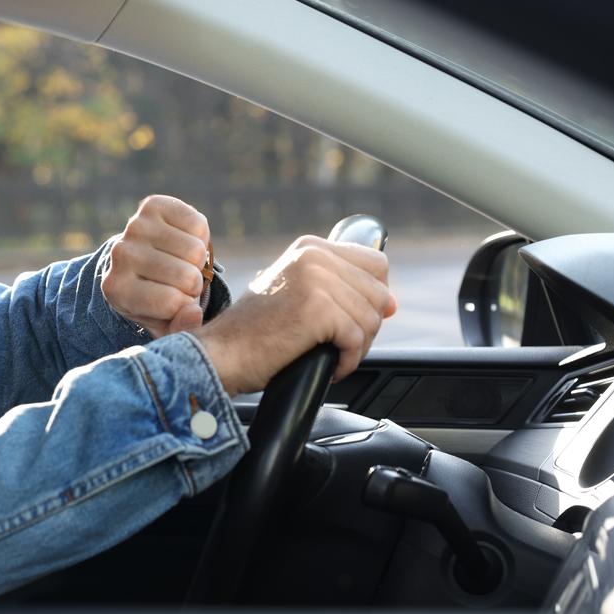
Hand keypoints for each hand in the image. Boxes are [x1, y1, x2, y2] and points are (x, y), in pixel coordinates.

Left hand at [102, 195, 210, 337]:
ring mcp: (134, 227)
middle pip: (187, 277)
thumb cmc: (156, 299)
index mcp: (117, 290)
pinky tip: (183, 241)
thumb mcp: (165, 324)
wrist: (144, 261)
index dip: (186, 305)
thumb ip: (180, 329)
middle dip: (194, 284)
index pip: (172, 302)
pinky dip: (200, 235)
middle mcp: (120, 255)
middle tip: (181, 281)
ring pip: (196, 251)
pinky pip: (198, 224)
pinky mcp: (152, 205)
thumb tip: (193, 313)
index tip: (176, 302)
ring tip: (181, 262)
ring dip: (198, 260)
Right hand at [195, 235, 396, 394]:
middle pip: (378, 294)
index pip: (376, 264)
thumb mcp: (296, 294)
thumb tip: (392, 303)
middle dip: (366, 328)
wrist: (221, 353)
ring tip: (330, 355)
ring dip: (357, 347)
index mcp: (310, 248)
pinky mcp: (318, 309)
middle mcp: (314, 256)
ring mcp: (317, 280)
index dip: (374, 296)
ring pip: (371, 319)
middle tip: (337, 345)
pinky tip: (329, 365)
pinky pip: (358, 339)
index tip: (357, 318)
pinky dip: (348, 361)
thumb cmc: (254, 333)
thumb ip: (340, 288)